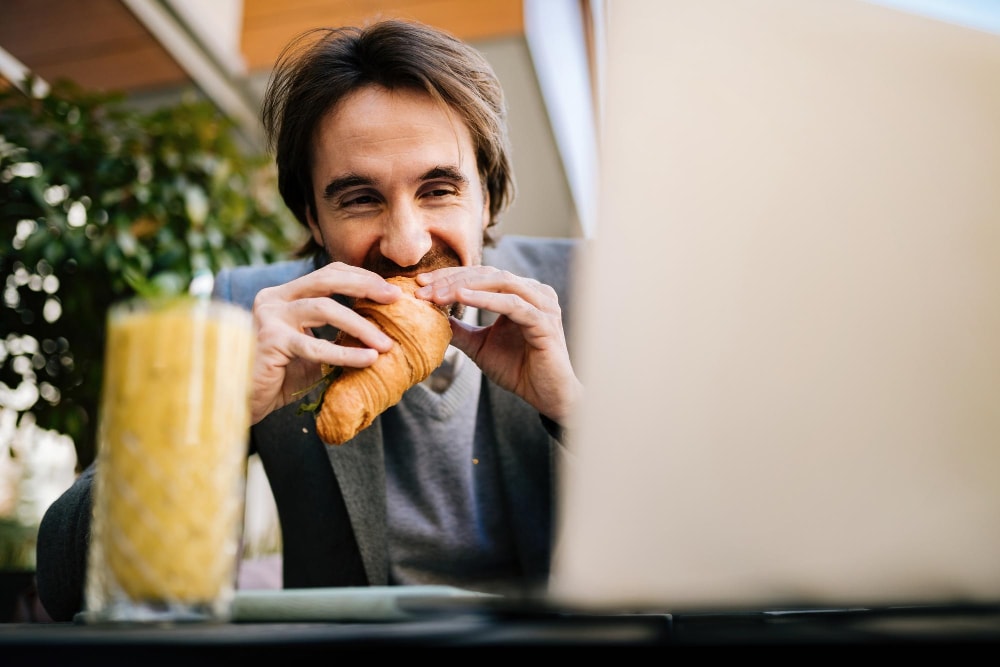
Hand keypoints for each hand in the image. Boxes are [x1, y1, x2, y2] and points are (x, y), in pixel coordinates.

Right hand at [249, 263, 400, 423]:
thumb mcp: (313, 347)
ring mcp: (269, 316)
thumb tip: (381, 331)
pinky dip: (345, 353)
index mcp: (285, 295)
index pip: (328, 273)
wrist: (246, 401)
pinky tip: (368, 359)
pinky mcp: (270, 341)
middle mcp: (274, 298)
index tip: (390, 291)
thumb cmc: (281, 376)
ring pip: (324, 308)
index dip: (360, 277)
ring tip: (386, 344)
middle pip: (326, 279)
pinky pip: (315, 345)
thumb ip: (335, 334)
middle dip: (365, 285)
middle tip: (394, 299)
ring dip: (360, 325)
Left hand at [415, 266, 582, 423]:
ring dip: (464, 287)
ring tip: (436, 295)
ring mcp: (542, 304)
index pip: (481, 275)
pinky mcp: (545, 322)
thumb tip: (429, 317)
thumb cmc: (517, 369)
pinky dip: (486, 300)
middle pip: (488, 274)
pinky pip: (513, 305)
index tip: (420, 283)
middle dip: (452, 280)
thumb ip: (459, 329)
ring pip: (500, 283)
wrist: (546, 395)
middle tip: (422, 289)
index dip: (449, 276)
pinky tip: (462, 299)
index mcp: (520, 293)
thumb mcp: (480, 346)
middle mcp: (534, 292)